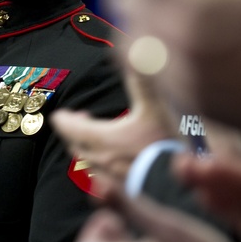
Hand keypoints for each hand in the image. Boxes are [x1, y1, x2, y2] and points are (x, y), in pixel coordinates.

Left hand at [52, 42, 179, 187]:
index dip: (62, 119)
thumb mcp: (155, 106)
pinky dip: (100, 165)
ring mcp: (110, 177)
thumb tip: (136, 52)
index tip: (58, 114)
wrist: (181, 182)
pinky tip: (112, 161)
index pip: (69, 128)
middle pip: (75, 146)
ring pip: (88, 163)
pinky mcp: (122, 189)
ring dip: (87, 148)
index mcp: (103, 137)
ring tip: (97, 138)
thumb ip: (142, 79)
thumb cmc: (166, 143)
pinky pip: (101, 178)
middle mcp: (101, 158)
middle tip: (81, 119)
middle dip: (74, 131)